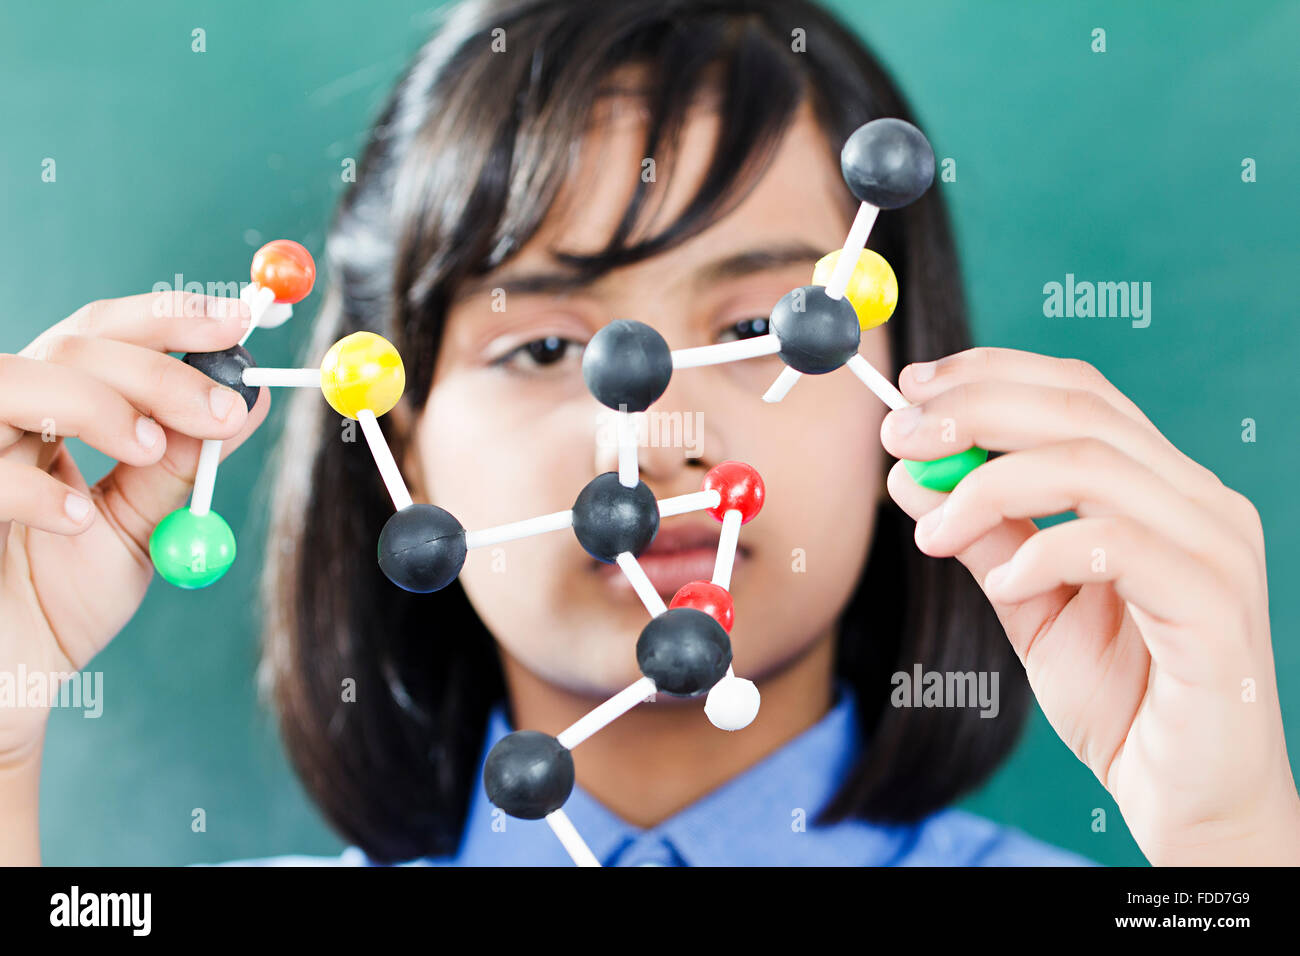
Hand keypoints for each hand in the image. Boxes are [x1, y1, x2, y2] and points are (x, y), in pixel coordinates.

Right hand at [0, 292, 269, 761]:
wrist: (4, 678)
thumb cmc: (58, 601)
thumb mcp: (138, 527)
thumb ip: (183, 467)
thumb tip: (249, 399)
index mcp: (53, 409)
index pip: (107, 334)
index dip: (170, 318)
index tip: (239, 320)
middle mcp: (5, 414)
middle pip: (73, 345)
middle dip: (159, 370)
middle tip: (221, 409)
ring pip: (15, 380)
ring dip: (96, 404)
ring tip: (150, 449)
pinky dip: (33, 489)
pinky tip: (75, 519)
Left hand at [880, 346, 1299, 864]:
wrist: (1185, 796)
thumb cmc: (1119, 697)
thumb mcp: (1028, 606)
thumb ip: (980, 536)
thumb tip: (908, 474)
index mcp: (1158, 486)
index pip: (1076, 392)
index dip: (989, 375)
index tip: (912, 387)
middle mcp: (1196, 500)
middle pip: (1079, 410)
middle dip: (975, 411)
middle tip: (901, 437)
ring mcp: (1214, 546)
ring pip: (1090, 466)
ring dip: (989, 486)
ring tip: (934, 532)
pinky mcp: (1213, 604)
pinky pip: (1116, 545)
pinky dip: (1042, 552)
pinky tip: (1003, 583)